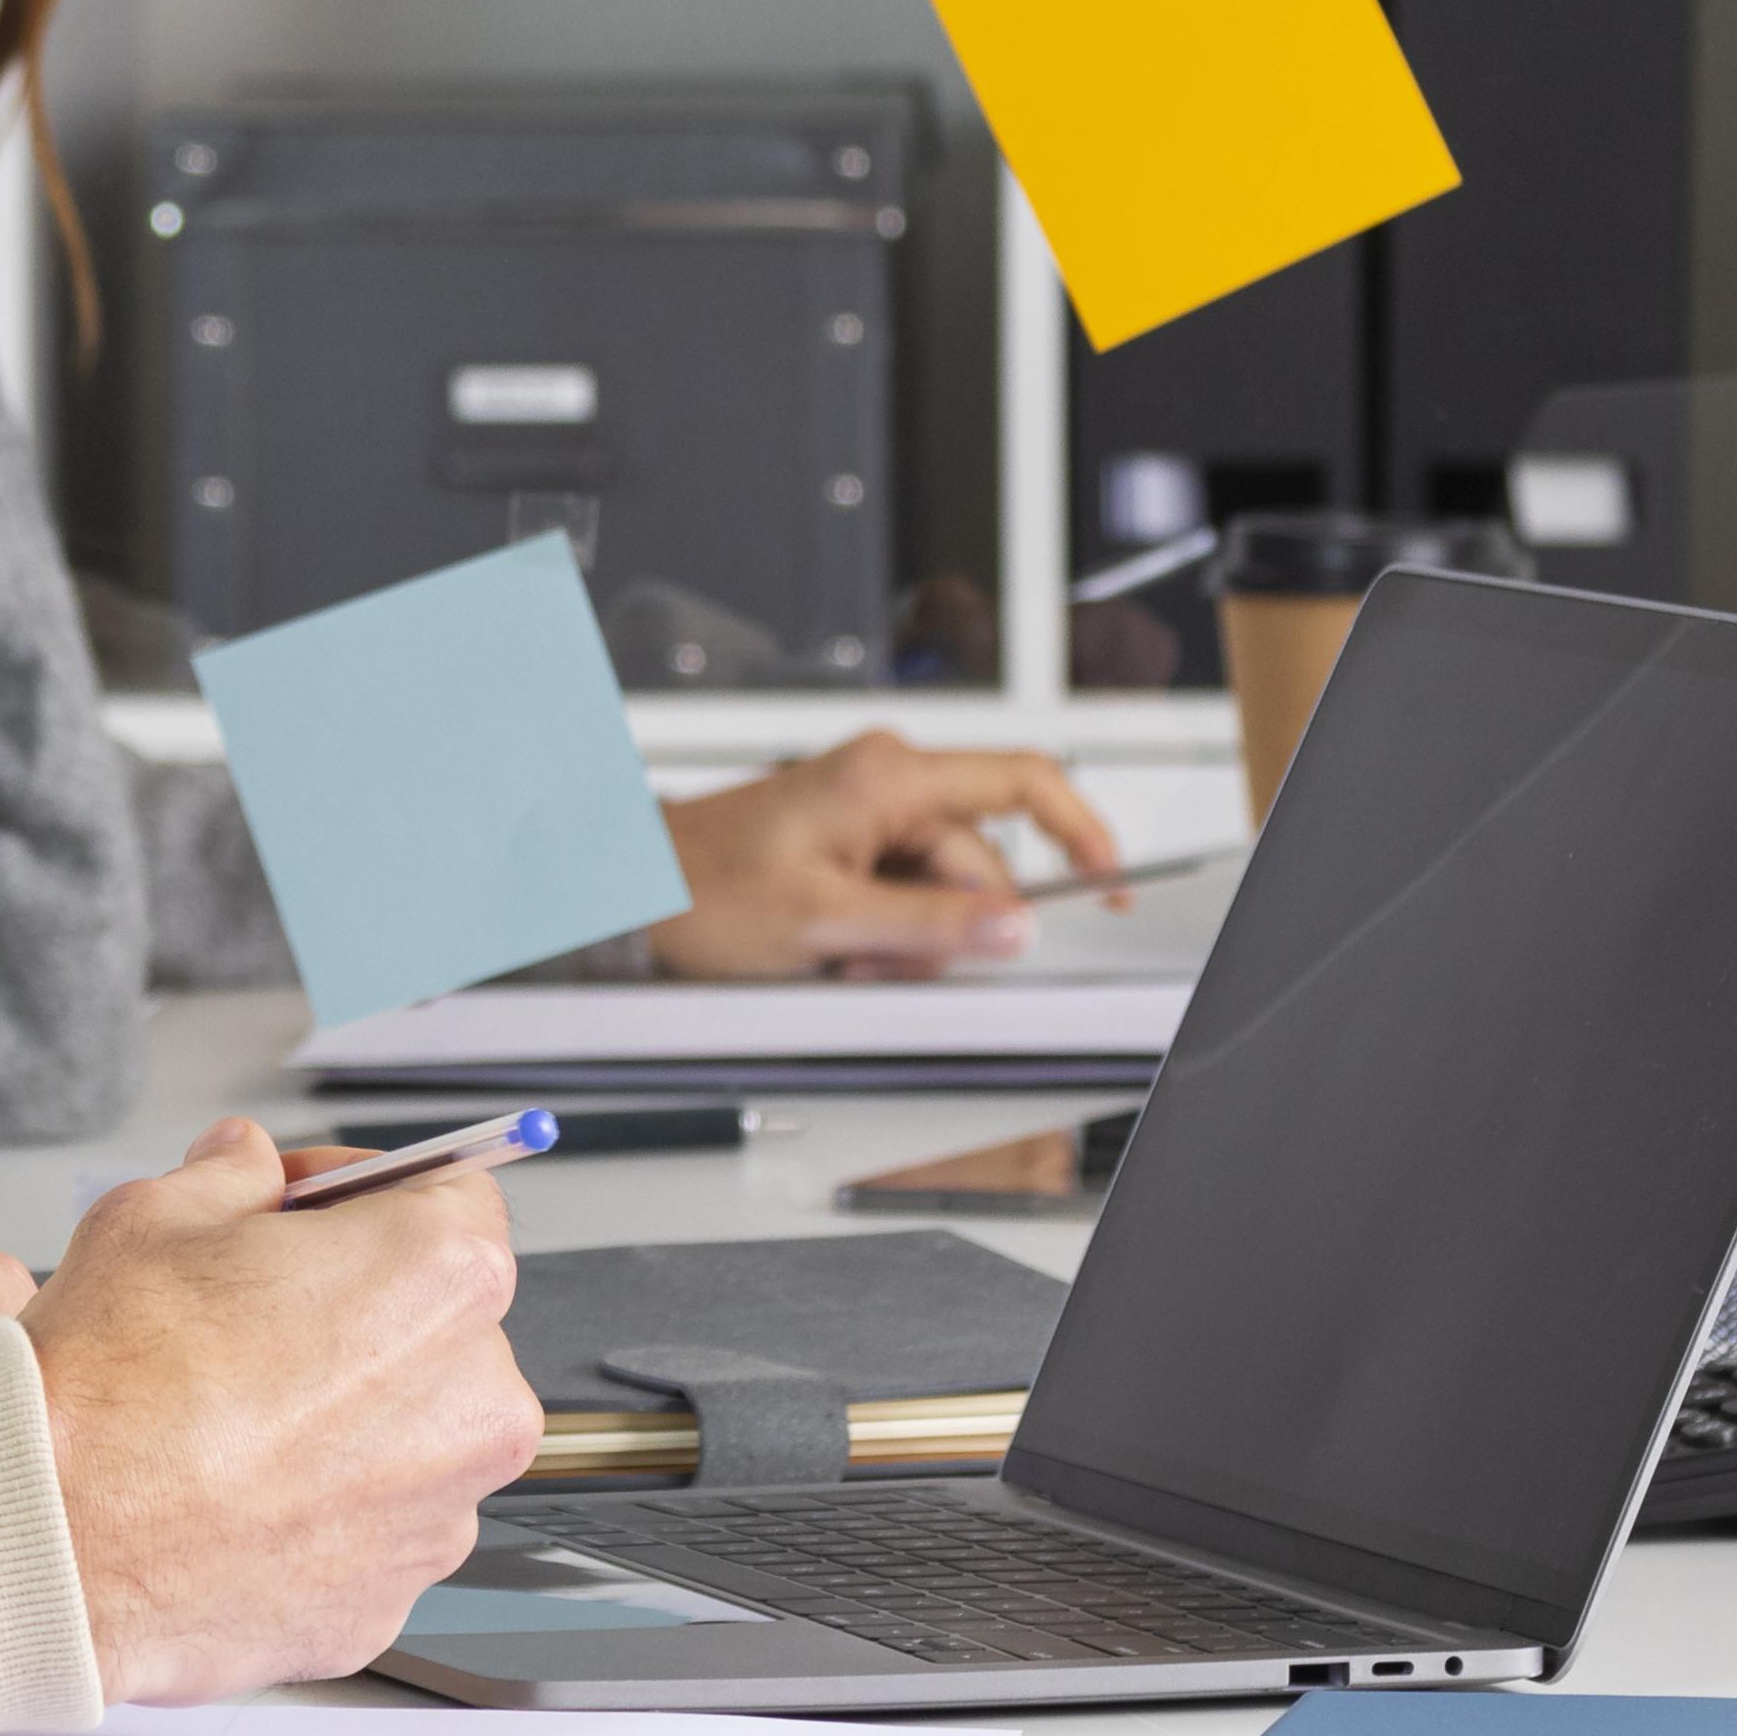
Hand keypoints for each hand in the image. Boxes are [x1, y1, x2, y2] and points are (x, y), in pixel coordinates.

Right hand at [22, 1118, 540, 1698]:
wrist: (58, 1540)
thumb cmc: (108, 1386)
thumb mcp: (154, 1214)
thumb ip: (229, 1175)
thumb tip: (243, 1166)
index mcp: (440, 1274)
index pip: (455, 1191)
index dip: (366, 1190)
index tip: (307, 1211)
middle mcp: (473, 1397)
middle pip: (439, 1320)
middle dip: (358, 1307)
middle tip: (257, 1313)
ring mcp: (441, 1511)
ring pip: (412, 1434)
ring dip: (348, 1415)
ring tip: (238, 1413)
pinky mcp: (394, 1598)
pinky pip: (374, 1529)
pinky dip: (323, 1508)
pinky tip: (239, 1489)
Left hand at [646, 733, 1129, 980]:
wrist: (626, 889)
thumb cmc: (697, 887)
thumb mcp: (822, 922)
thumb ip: (926, 927)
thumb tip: (1014, 928)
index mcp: (890, 775)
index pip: (1025, 782)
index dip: (1083, 832)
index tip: (1110, 884)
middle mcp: (884, 781)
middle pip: (977, 866)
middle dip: (942, 930)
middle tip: (872, 960)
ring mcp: (864, 812)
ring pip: (937, 894)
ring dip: (903, 943)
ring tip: (833, 956)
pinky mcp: (845, 843)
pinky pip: (898, 899)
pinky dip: (877, 937)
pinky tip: (827, 952)